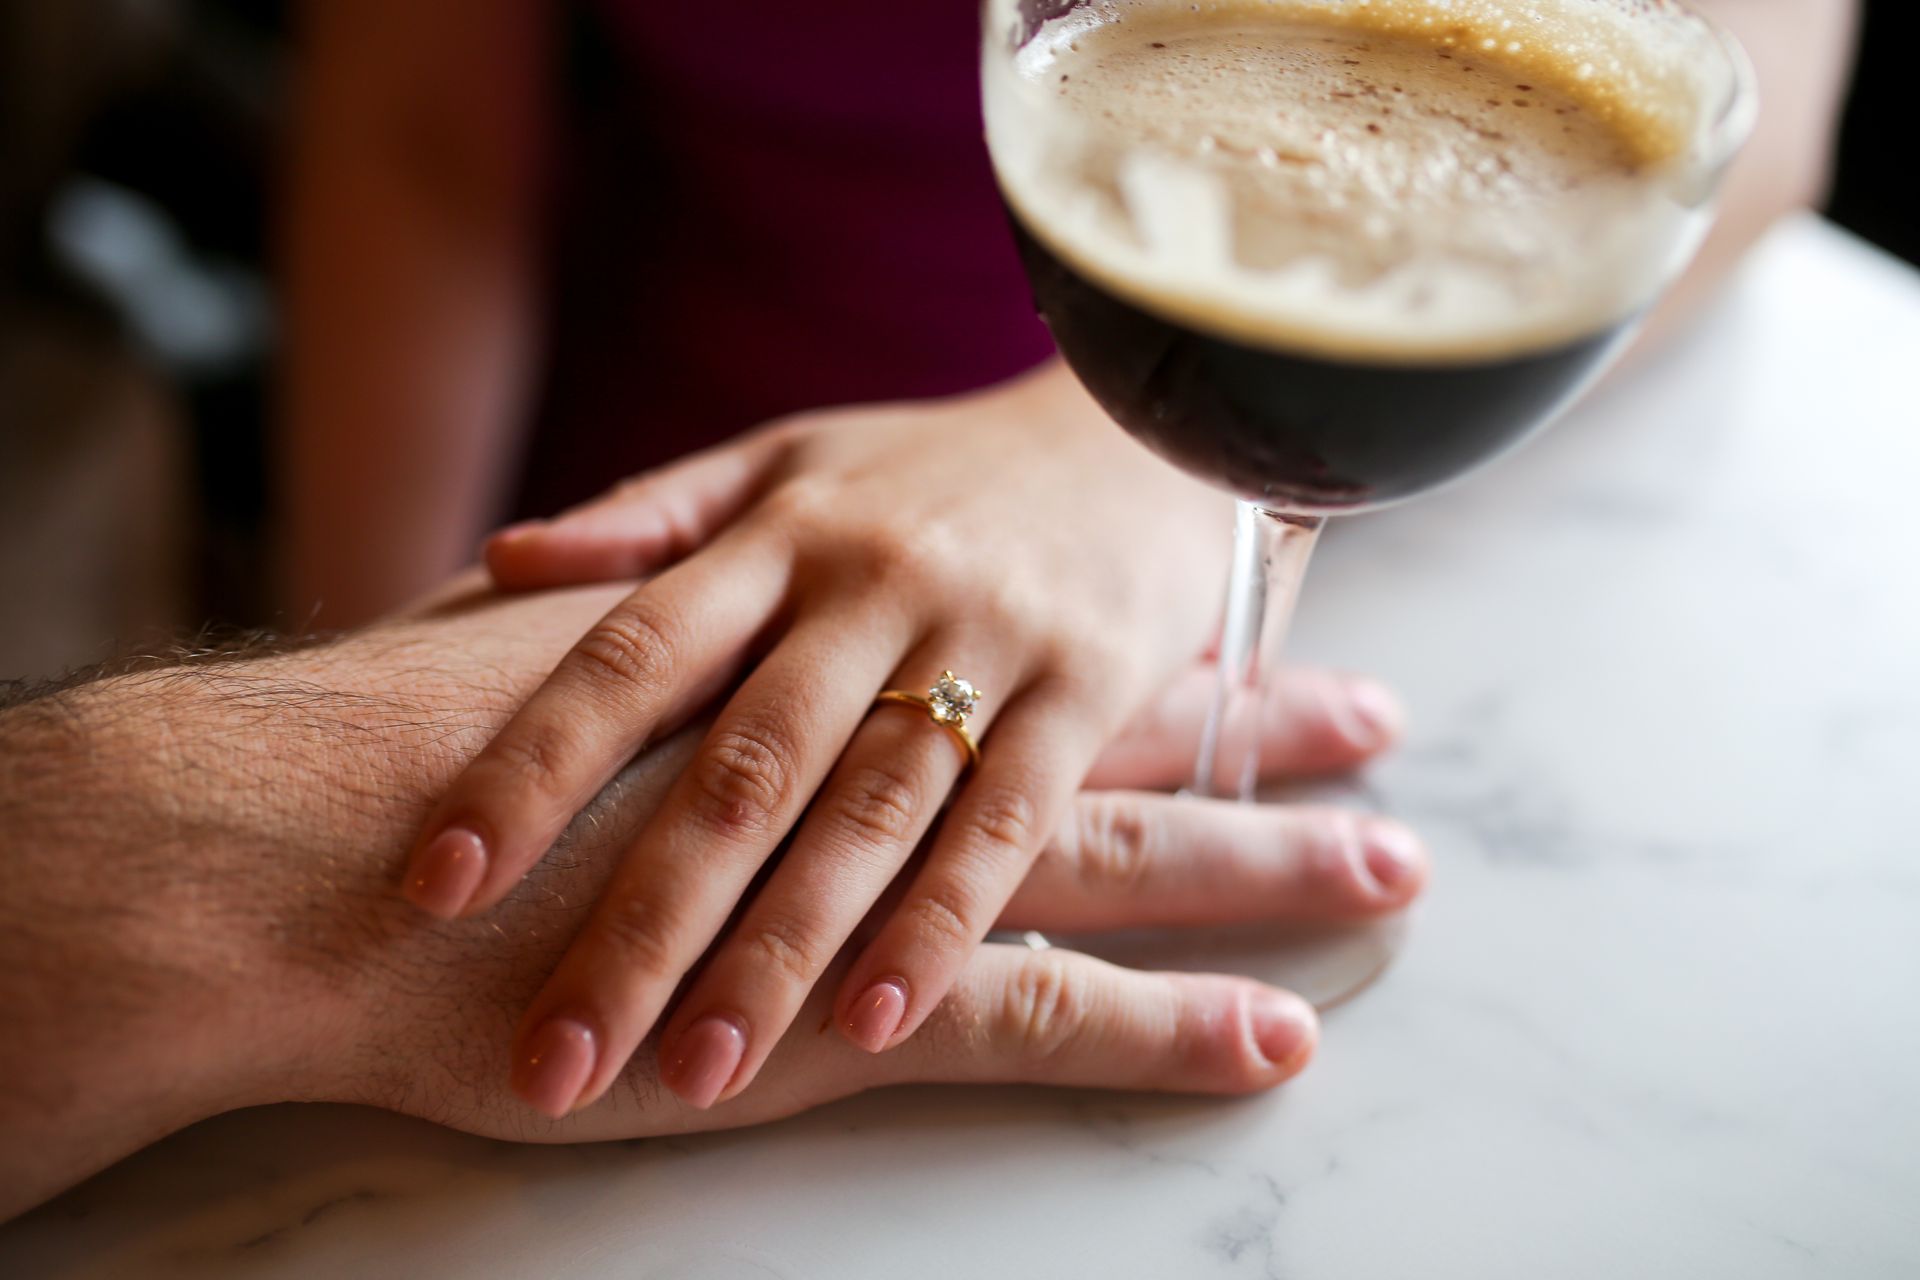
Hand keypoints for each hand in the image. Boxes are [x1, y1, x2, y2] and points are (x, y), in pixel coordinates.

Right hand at [0, 579, 1422, 1215]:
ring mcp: (880, 872)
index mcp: (830, 655)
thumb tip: (612, 578)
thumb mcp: (562, 647)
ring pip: (1113, 861)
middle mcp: (881, 739)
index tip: (1271, 625)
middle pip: (1103, 734)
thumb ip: (633, 605)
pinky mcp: (854, 1001)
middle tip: (1379, 720)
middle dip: (1250, 729)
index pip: (1029, 649)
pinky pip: (1044, 1011)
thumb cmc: (433, 748)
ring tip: (1391, 868)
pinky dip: (1163, 1027)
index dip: (1149, 644)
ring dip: (1259, 866)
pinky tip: (1273, 1038)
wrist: (337, 845)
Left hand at [403, 363, 1406, 1117]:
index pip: (630, 652)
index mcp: (777, 533)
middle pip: (735, 768)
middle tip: (553, 1055)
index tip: (435, 880)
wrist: (1143, 407)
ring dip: (779, 952)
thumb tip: (504, 558)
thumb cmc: (939, 462)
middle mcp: (866, 587)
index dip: (529, 766)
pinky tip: (874, 1022)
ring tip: (695, 1074)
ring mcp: (981, 638)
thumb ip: (656, 513)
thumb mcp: (793, 457)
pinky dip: (942, 921)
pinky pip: (1008, 818)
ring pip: (864, 812)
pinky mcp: (1087, 687)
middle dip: (640, 920)